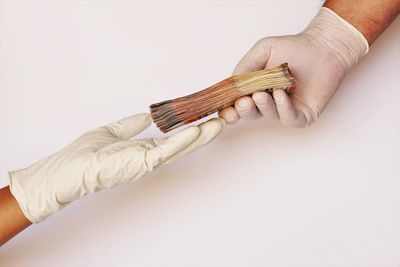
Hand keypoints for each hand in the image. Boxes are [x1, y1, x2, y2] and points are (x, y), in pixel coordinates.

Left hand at [9, 113, 223, 222]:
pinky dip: (183, 141)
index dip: (189, 130)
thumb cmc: (86, 154)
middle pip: (182, 145)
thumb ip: (131, 125)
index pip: (172, 140)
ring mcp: (148, 162)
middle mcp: (150, 158)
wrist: (69, 169)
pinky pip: (167, 151)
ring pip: (180, 149)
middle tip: (220, 121)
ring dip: (201, 137)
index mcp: (143, 150)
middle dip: (203, 134)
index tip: (203, 118)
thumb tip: (146, 117)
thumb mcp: (112, 131)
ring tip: (219, 124)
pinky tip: (198, 131)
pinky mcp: (142, 163)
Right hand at [219, 7, 367, 127]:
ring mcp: (285, 109)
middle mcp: (269, 102)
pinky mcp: (302, 115)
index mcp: (255, 89)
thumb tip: (232, 84)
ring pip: (268, 115)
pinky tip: (280, 94)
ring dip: (263, 106)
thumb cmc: (294, 48)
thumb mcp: (263, 51)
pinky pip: (288, 118)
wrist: (323, 47)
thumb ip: (245, 67)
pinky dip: (282, 108)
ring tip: (262, 93)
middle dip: (243, 110)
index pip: (237, 104)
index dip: (229, 110)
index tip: (225, 110)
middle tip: (243, 102)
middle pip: (250, 114)